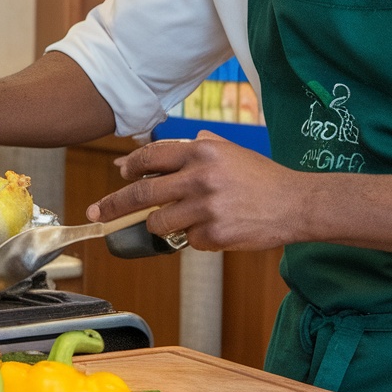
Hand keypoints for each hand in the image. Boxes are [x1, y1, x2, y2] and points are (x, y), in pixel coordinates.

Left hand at [86, 130, 305, 250]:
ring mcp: (207, 207)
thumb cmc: (260, 177)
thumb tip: (144, 160)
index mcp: (203, 151)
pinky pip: (188, 241)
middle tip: (95, 213)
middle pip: (142, 193)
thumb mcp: (228, 151)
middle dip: (113, 205)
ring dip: (160, 224)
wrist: (296, 203)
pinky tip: (218, 227)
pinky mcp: (215, 234)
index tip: (118, 176)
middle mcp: (201, 177)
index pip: (151, 157)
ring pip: (159, 223)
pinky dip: (196, 238)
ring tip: (184, 219)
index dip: (130, 167)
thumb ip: (190, 150)